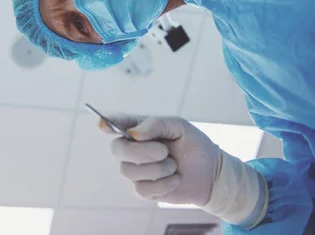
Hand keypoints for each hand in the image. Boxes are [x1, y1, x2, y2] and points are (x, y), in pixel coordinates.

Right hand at [101, 115, 219, 205]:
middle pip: (117, 149)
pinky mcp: (143, 189)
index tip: (103, 124)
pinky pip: (141, 188)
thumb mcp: (179, 126)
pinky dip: (163, 184)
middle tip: (163, 151)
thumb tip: (133, 134)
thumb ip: (156, 124)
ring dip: (156, 169)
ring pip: (129, 171)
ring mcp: (136, 169)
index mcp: (139, 128)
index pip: (116, 123)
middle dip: (139, 151)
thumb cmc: (194, 145)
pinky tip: (175, 179)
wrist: (211, 173)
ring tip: (174, 165)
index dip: (106, 123)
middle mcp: (133, 148)